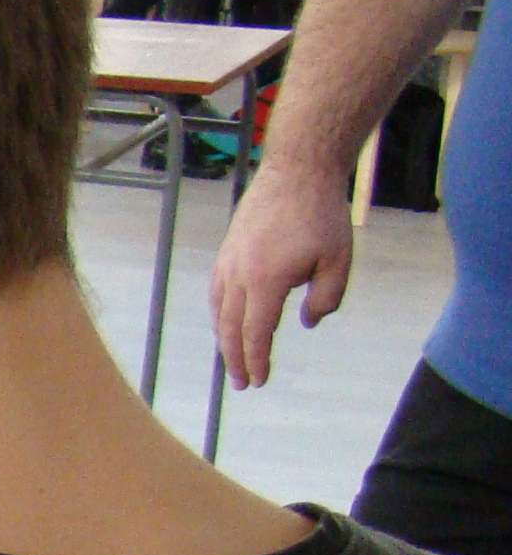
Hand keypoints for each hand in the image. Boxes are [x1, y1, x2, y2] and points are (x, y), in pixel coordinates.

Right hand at [210, 155, 354, 389]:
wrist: (297, 172)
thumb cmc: (321, 215)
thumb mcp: (337, 262)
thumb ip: (325, 299)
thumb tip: (307, 323)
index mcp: (266, 282)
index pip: (256, 332)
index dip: (257, 360)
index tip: (259, 381)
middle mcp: (239, 276)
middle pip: (230, 328)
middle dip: (235, 358)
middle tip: (242, 382)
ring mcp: (228, 263)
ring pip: (219, 311)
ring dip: (225, 339)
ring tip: (233, 358)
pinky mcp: (227, 251)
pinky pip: (217, 292)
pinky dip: (220, 314)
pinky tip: (227, 320)